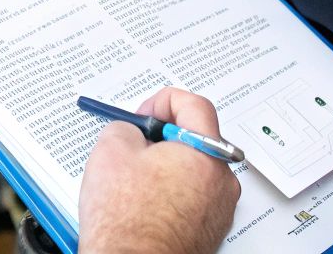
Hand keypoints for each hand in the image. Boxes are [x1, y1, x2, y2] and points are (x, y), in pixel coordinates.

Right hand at [77, 87, 239, 253]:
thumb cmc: (127, 222)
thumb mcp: (111, 149)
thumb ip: (126, 126)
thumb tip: (131, 130)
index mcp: (206, 154)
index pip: (194, 105)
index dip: (162, 103)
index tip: (144, 116)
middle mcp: (221, 181)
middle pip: (196, 140)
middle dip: (163, 139)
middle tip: (136, 148)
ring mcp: (218, 209)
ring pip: (193, 171)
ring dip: (166, 169)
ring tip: (135, 184)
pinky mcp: (209, 230)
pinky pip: (192, 198)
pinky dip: (171, 194)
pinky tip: (145, 205)